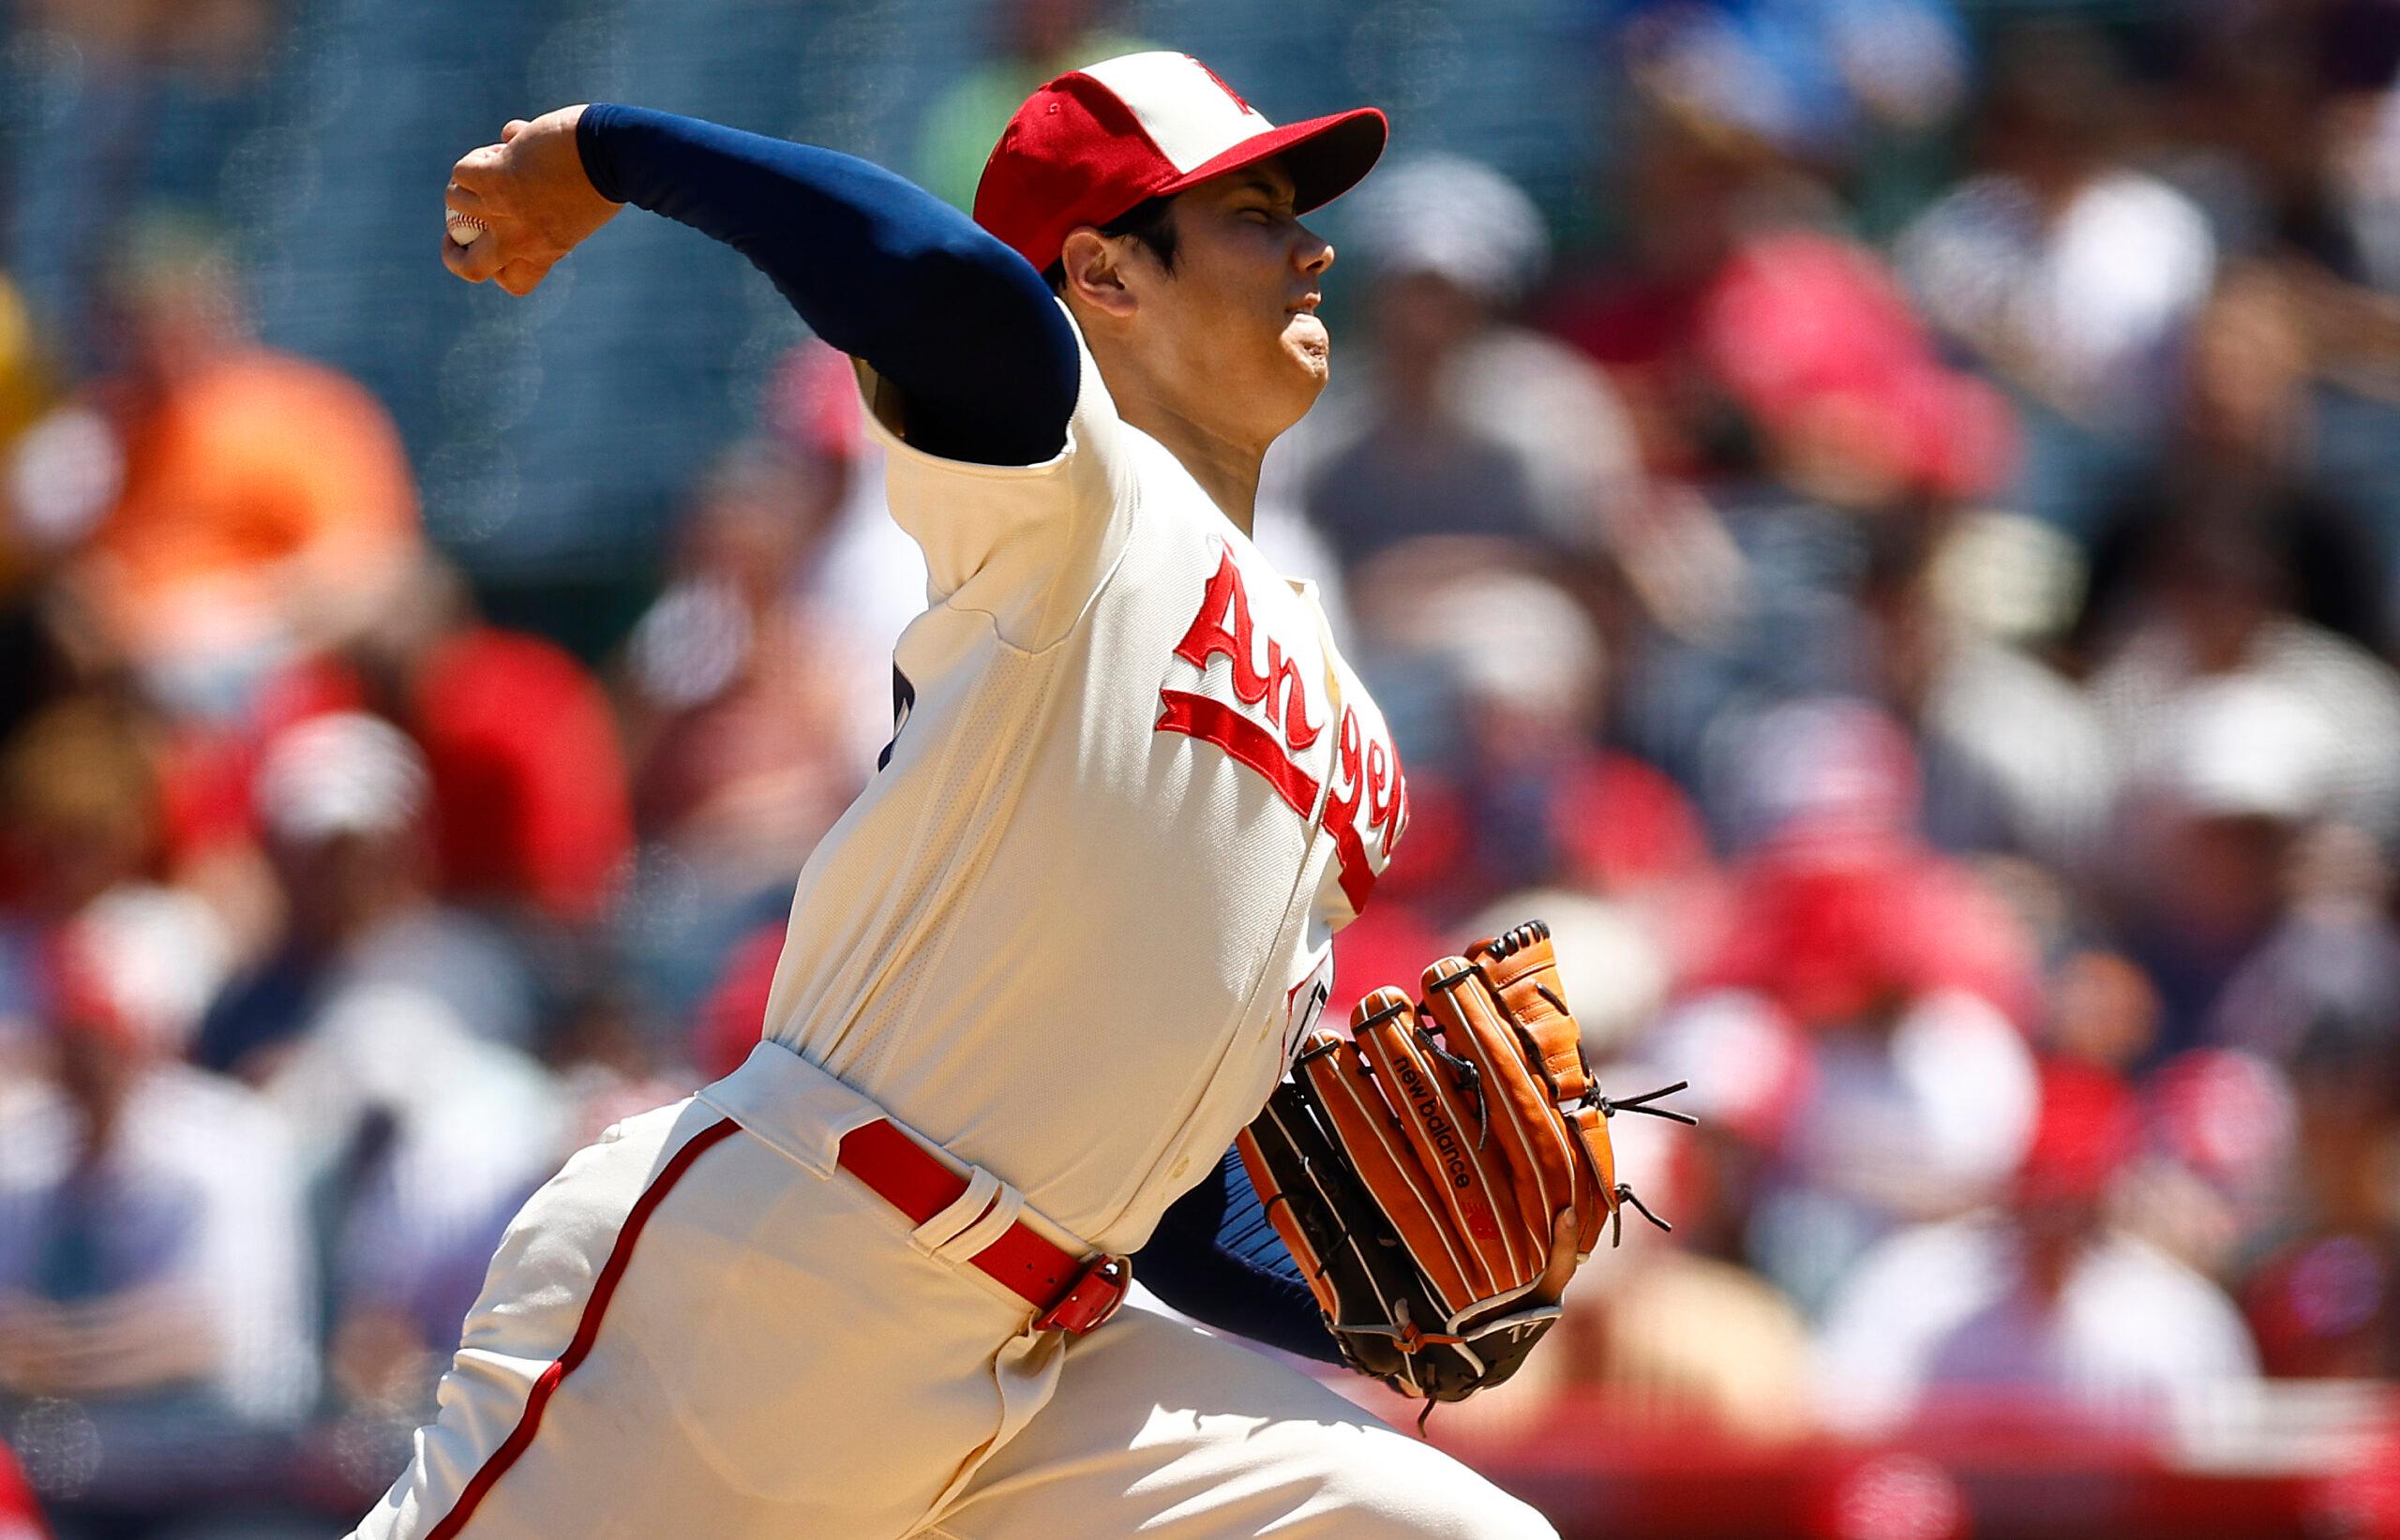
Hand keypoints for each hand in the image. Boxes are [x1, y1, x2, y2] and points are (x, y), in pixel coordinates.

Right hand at [443, 106, 621, 294]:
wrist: (616, 156)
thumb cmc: (606, 177)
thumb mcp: (577, 206)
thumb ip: (543, 195)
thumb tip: (509, 139)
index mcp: (545, 252)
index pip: (512, 282)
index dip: (498, 269)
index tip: (500, 248)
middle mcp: (520, 240)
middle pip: (470, 268)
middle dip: (453, 252)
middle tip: (455, 229)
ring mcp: (503, 211)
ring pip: (456, 204)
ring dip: (469, 182)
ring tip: (495, 162)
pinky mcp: (494, 180)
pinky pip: (463, 173)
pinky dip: (477, 158)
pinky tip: (505, 146)